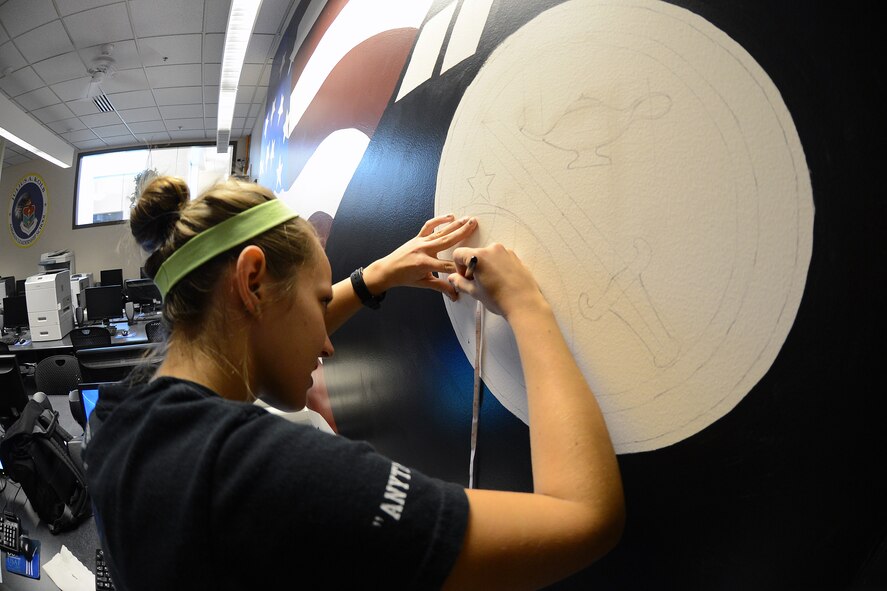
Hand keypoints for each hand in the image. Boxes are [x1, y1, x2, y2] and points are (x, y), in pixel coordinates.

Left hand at [363, 214, 477, 299]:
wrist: (387, 270)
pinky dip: (439, 220)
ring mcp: (420, 242)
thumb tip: (456, 294)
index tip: (471, 267)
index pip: (448, 265)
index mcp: (424, 264)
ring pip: (441, 232)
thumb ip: (441, 287)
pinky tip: (450, 216)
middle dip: (462, 233)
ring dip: (455, 225)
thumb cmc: (404, 278)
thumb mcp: (424, 283)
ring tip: (467, 219)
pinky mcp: (418, 237)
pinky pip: (429, 226)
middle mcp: (423, 250)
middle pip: (447, 241)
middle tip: (474, 224)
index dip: (460, 268)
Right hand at [447, 244, 548, 317]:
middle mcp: (492, 250)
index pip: (459, 254)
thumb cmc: (500, 298)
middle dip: (472, 267)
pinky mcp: (515, 257)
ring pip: (488, 256)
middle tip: (478, 283)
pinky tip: (501, 281)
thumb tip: (453, 278)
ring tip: (491, 283)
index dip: (458, 267)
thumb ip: (460, 282)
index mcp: (478, 257)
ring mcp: (505, 252)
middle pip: (474, 254)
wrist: (524, 303)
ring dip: (485, 266)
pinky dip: (497, 266)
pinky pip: (500, 258)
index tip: (465, 277)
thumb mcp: (475, 292)